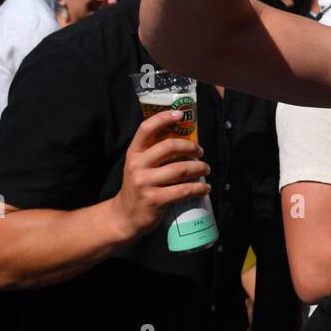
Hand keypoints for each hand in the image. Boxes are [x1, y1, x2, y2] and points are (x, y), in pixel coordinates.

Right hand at [109, 110, 211, 239]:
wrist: (125, 216)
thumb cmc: (139, 186)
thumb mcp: (140, 166)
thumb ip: (155, 153)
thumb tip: (186, 141)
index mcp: (134, 153)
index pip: (146, 128)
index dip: (163, 118)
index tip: (181, 114)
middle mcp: (137, 165)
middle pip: (169, 147)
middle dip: (191, 147)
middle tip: (201, 152)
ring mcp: (145, 183)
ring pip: (181, 169)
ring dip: (200, 168)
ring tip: (206, 169)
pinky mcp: (155, 199)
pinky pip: (183, 190)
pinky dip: (199, 188)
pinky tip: (205, 188)